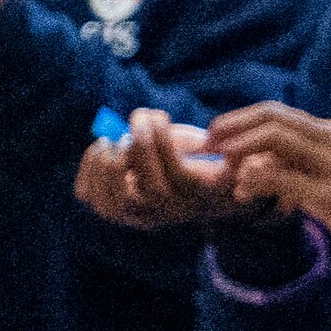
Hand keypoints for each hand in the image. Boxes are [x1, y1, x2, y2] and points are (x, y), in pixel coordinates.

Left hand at [74, 106, 252, 231]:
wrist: (193, 191)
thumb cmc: (210, 162)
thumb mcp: (233, 157)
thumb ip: (242, 157)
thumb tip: (235, 156)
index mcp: (196, 198)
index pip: (175, 178)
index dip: (162, 145)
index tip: (157, 115)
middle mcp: (166, 213)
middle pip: (145, 190)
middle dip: (139, 147)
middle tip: (139, 116)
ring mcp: (136, 214)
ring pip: (113, 201)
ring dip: (108, 162)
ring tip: (114, 136)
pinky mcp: (112, 207)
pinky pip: (90, 196)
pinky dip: (89, 170)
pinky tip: (100, 147)